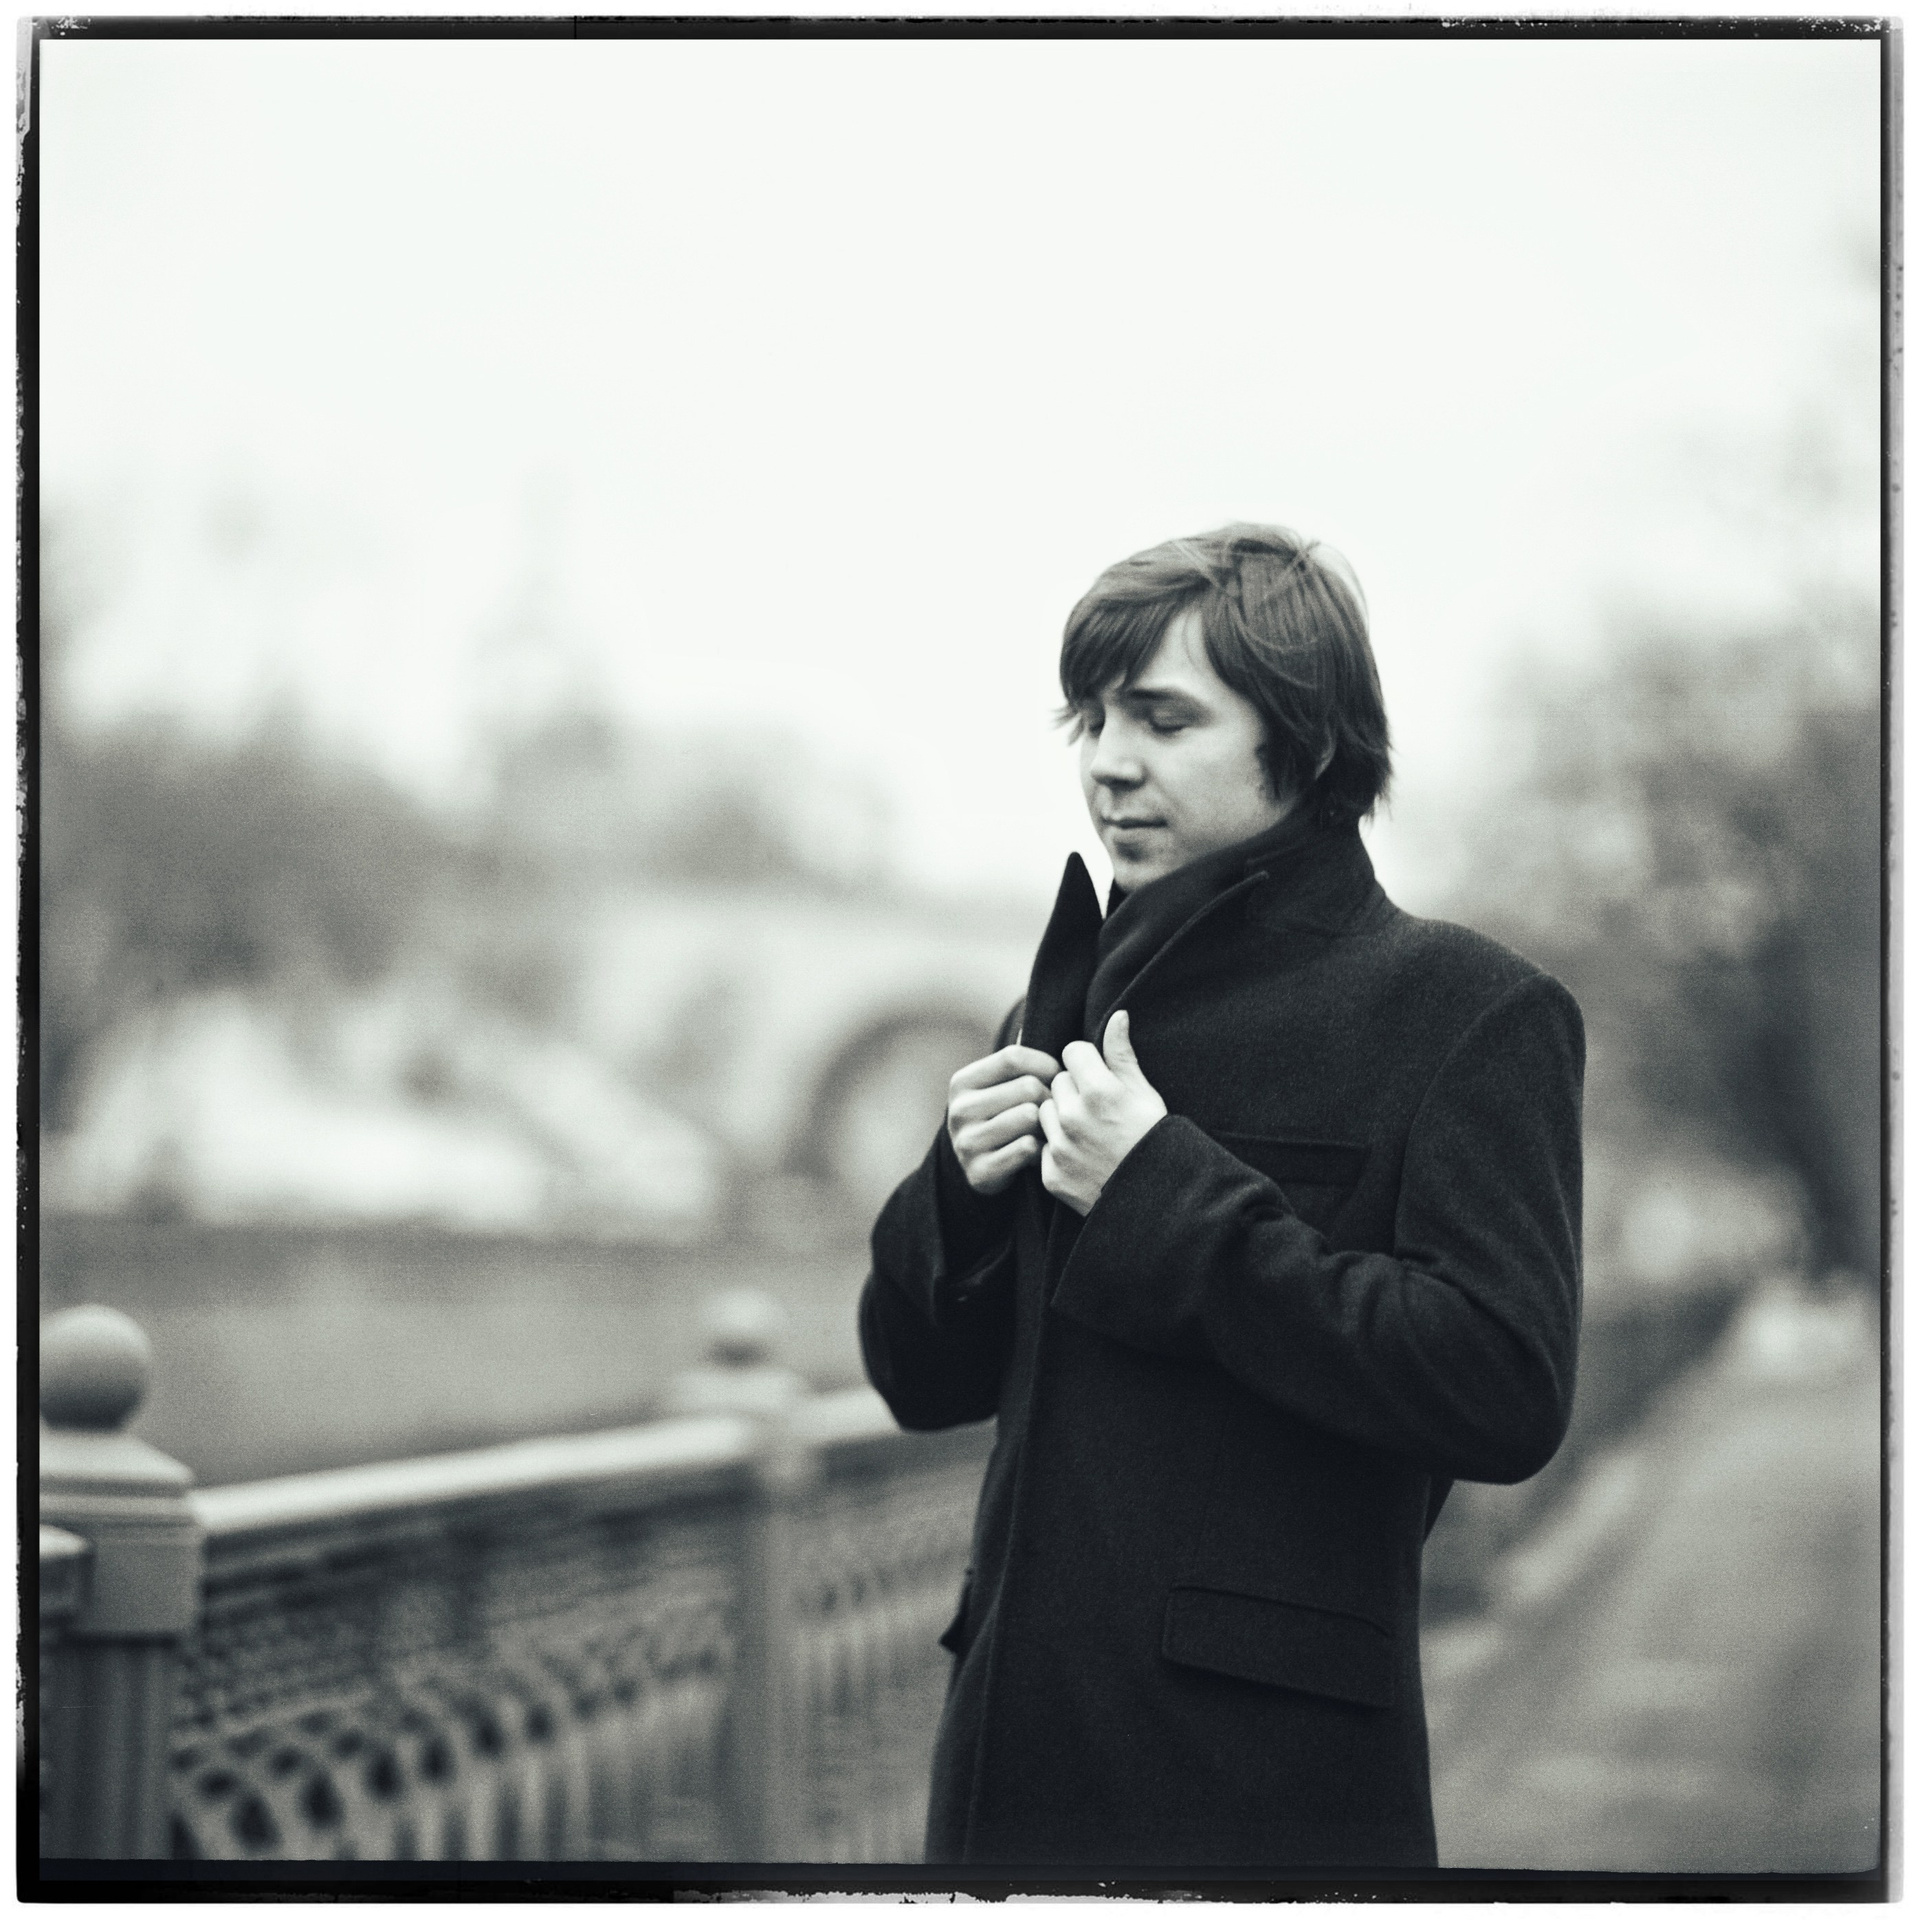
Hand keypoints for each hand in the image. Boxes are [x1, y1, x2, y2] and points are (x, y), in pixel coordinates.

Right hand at [947, 1043, 1063, 1195]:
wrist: (978, 1167)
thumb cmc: (1000, 1115)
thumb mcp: (999, 1085)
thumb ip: (1018, 1059)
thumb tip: (1041, 1017)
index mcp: (962, 1082)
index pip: (1013, 1056)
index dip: (1045, 1063)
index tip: (1057, 1075)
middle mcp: (959, 1110)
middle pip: (1027, 1087)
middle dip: (1050, 1096)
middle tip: (1057, 1106)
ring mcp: (967, 1142)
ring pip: (1030, 1117)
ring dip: (1047, 1123)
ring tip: (1049, 1127)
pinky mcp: (980, 1172)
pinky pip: (1028, 1149)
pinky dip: (1042, 1149)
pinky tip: (1042, 1150)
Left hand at [1038, 1010, 1167, 1216]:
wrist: (1156, 1200)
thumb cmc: (1155, 1140)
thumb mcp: (1145, 1094)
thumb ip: (1123, 1054)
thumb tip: (1118, 1016)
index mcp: (1099, 1091)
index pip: (1072, 1052)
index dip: (1088, 1062)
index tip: (1101, 1077)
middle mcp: (1074, 1117)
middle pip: (1058, 1081)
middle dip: (1074, 1089)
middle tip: (1098, 1109)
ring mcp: (1060, 1147)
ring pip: (1045, 1112)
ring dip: (1061, 1116)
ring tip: (1090, 1132)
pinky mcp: (1051, 1174)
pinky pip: (1044, 1146)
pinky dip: (1058, 1149)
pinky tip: (1084, 1156)